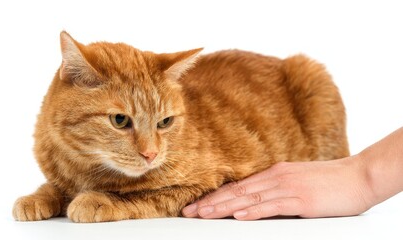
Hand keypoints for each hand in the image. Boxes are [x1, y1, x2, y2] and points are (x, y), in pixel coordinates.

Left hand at [182, 157, 373, 219]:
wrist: (358, 176)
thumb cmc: (328, 181)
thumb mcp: (296, 183)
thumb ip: (276, 190)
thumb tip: (254, 203)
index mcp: (274, 174)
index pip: (238, 186)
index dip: (215, 196)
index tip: (197, 205)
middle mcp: (276, 178)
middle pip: (237, 191)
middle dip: (211, 203)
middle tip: (189, 212)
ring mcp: (288, 188)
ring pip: (249, 198)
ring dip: (224, 207)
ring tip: (203, 214)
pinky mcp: (302, 200)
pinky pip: (274, 206)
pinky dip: (254, 211)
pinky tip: (239, 216)